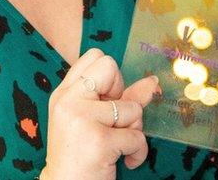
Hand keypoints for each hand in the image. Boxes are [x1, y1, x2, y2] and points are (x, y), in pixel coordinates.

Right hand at [41, 48, 161, 179]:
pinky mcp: (99, 140)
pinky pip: (137, 136)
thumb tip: (153, 81)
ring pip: (131, 107)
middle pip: (110, 66)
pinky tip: (125, 161)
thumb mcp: (94, 121)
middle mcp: (68, 101)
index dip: (109, 78)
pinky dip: (138, 152)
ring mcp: (82, 119)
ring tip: (118, 146)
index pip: (95, 56)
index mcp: (64, 93)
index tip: (105, 102)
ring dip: (133, 130)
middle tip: (113, 120)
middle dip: (122, 94)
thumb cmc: (80, 155)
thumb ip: (122, 98)